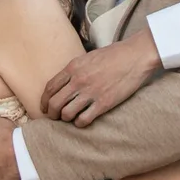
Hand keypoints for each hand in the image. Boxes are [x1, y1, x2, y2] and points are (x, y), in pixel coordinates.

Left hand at [40, 29, 160, 123]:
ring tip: (70, 118)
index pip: (50, 88)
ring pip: (66, 114)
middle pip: (54, 103)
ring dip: (66, 119)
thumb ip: (75, 69)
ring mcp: (91, 92)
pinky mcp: (104, 103)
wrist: (135, 56)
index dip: (44, 101)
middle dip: (52, 114)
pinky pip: (83, 119)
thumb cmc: (114, 55)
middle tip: (54, 117)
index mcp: (73, 67)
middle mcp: (79, 80)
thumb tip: (65, 82)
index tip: (44, 108)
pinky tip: (83, 120)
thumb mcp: (88, 57)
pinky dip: (80, 123)